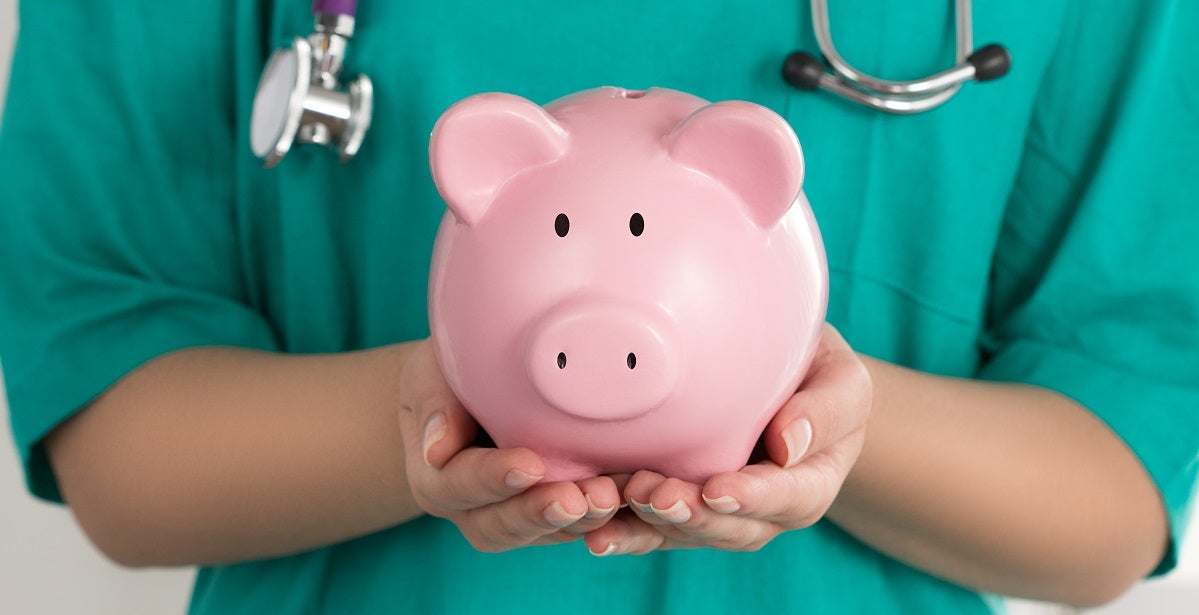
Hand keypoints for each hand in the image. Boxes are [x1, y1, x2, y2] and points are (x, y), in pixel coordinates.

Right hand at [397, 340, 621, 551]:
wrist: (468, 390)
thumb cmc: (447, 375)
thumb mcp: (431, 374)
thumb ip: (434, 402)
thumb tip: (437, 445)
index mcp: (436, 477)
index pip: (457, 485)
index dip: (492, 478)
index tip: (529, 463)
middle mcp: (471, 509)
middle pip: (499, 525)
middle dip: (539, 512)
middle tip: (577, 498)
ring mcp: (511, 516)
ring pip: (542, 534)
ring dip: (578, 520)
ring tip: (610, 497)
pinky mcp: (550, 513)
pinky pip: (575, 525)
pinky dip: (602, 517)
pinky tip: (630, 497)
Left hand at [583, 324, 870, 554]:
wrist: (785, 375)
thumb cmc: (818, 372)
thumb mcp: (840, 378)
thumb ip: (826, 408)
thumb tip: (790, 443)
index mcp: (809, 483)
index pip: (787, 497)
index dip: (752, 498)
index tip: (719, 489)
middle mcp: (762, 511)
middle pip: (729, 528)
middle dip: (691, 516)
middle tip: (655, 494)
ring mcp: (716, 513)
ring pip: (684, 534)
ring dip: (648, 525)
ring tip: (618, 502)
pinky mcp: (676, 506)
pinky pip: (649, 526)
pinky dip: (622, 528)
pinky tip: (592, 527)